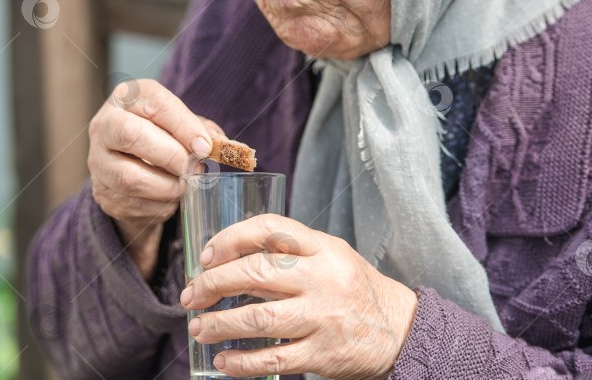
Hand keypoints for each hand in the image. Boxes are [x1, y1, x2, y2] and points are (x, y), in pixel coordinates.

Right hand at [87, 78, 224, 280]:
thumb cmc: (163, 137)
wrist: (133, 166)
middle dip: (172, 156)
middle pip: (131, 135)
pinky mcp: (100, 191)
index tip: (205, 147)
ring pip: (130, 176)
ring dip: (167, 187)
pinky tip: (169, 198)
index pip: (155, 103)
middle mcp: (105, 124)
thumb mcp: (184, 125)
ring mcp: (98, 160)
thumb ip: (203, 131)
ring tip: (185, 186)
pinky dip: (159, 205)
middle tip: (196, 169)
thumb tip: (224, 146)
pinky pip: (132, 203)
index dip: (183, 125)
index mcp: (128, 97)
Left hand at [179, 214, 417, 379]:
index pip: (269, 229)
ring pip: (259, 319)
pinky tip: (223, 360)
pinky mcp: (323, 354)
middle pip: (256, 273)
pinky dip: (242, 362)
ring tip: (198, 328)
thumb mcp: (330, 256)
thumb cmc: (353, 288)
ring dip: (219, 325)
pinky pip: (273, 359)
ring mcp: (323, 317)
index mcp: (322, 248)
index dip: (231, 238)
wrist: (401, 329)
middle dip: (213, 284)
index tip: (207, 256)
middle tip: (191, 295)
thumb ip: (289, 252)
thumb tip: (228, 259)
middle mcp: (322, 279)